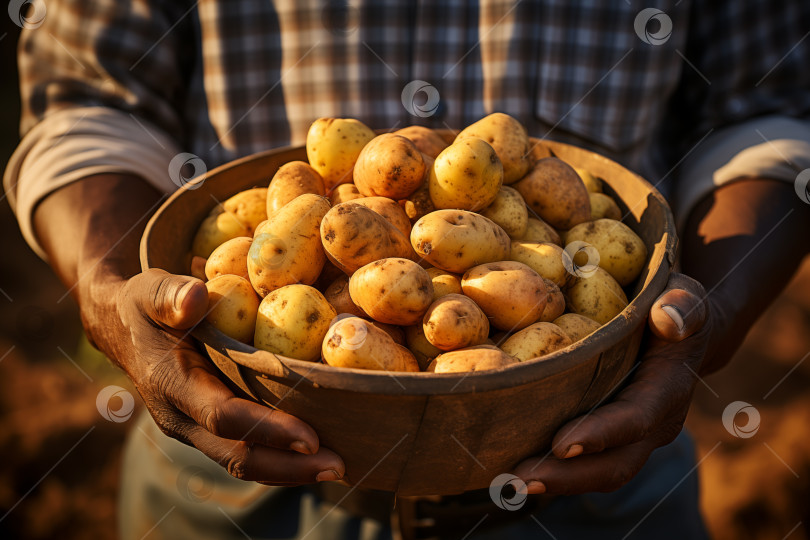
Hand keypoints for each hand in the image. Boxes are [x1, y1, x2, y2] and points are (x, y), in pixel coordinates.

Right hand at [84, 268, 344, 484]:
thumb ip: (171, 293)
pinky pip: (244, 453)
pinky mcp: (206, 430)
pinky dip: (280, 461)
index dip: (267, 429)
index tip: (311, 437)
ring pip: (242, 462)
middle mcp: (181, 418)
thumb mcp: (152, 289)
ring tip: (338, 468)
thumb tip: (196, 296)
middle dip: (289, 466)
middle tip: (339, 465)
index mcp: (171, 385)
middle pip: (237, 455)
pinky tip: (315, 457)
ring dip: (290, 471)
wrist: (122, 329)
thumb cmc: (145, 304)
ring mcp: (193, 429)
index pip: (223, 416)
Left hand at [513, 272, 709, 494]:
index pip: (635, 418)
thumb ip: (682, 304)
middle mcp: (653, 424)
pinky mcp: (611, 439)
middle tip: (521, 478)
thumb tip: (668, 318)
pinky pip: (585, 464)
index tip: (561, 445)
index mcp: (668, 391)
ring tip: (508, 481)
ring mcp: (633, 438)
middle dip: (568, 477)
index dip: (601, 434)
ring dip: (555, 482)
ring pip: (597, 473)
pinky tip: (512, 467)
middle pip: (614, 464)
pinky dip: (553, 470)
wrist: (682, 330)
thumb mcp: (684, 295)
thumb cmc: (675, 306)